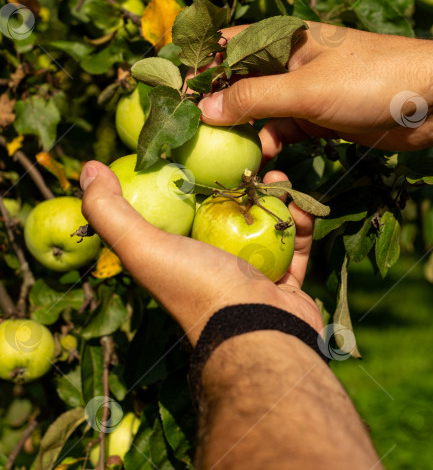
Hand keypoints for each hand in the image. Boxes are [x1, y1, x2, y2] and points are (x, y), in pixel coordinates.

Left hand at [80, 162, 322, 344]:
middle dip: (239, 182)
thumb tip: (88, 167)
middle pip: (226, 212)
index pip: (180, 208)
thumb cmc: (198, 287)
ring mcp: (251, 274)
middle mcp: (212, 264)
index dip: (188, 176)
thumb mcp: (142, 247)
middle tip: (251, 158)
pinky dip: (298, 221)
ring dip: (273, 197)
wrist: (258, 334)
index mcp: (177, 257)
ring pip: (264, 223)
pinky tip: (298, 202)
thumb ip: (110, 211)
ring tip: (278, 177)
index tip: (202, 145)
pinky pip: (294, 242)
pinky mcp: (286, 280)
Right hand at [198, 22, 432, 157]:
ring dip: (243, 131)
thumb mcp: (305, 88)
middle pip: (236, 82)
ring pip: (257, 110)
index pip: (224, 45)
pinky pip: (282, 130)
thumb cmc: (370, 79)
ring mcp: (301, 91)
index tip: (166, 92)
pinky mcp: (317, 118)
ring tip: (225, 155)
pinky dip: (271, 144)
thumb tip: (202, 109)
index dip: (194, 64)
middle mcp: (286, 61)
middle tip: (187, 134)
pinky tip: (265, 159)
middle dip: (214, 106)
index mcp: (281, 38)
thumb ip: (253, 98)